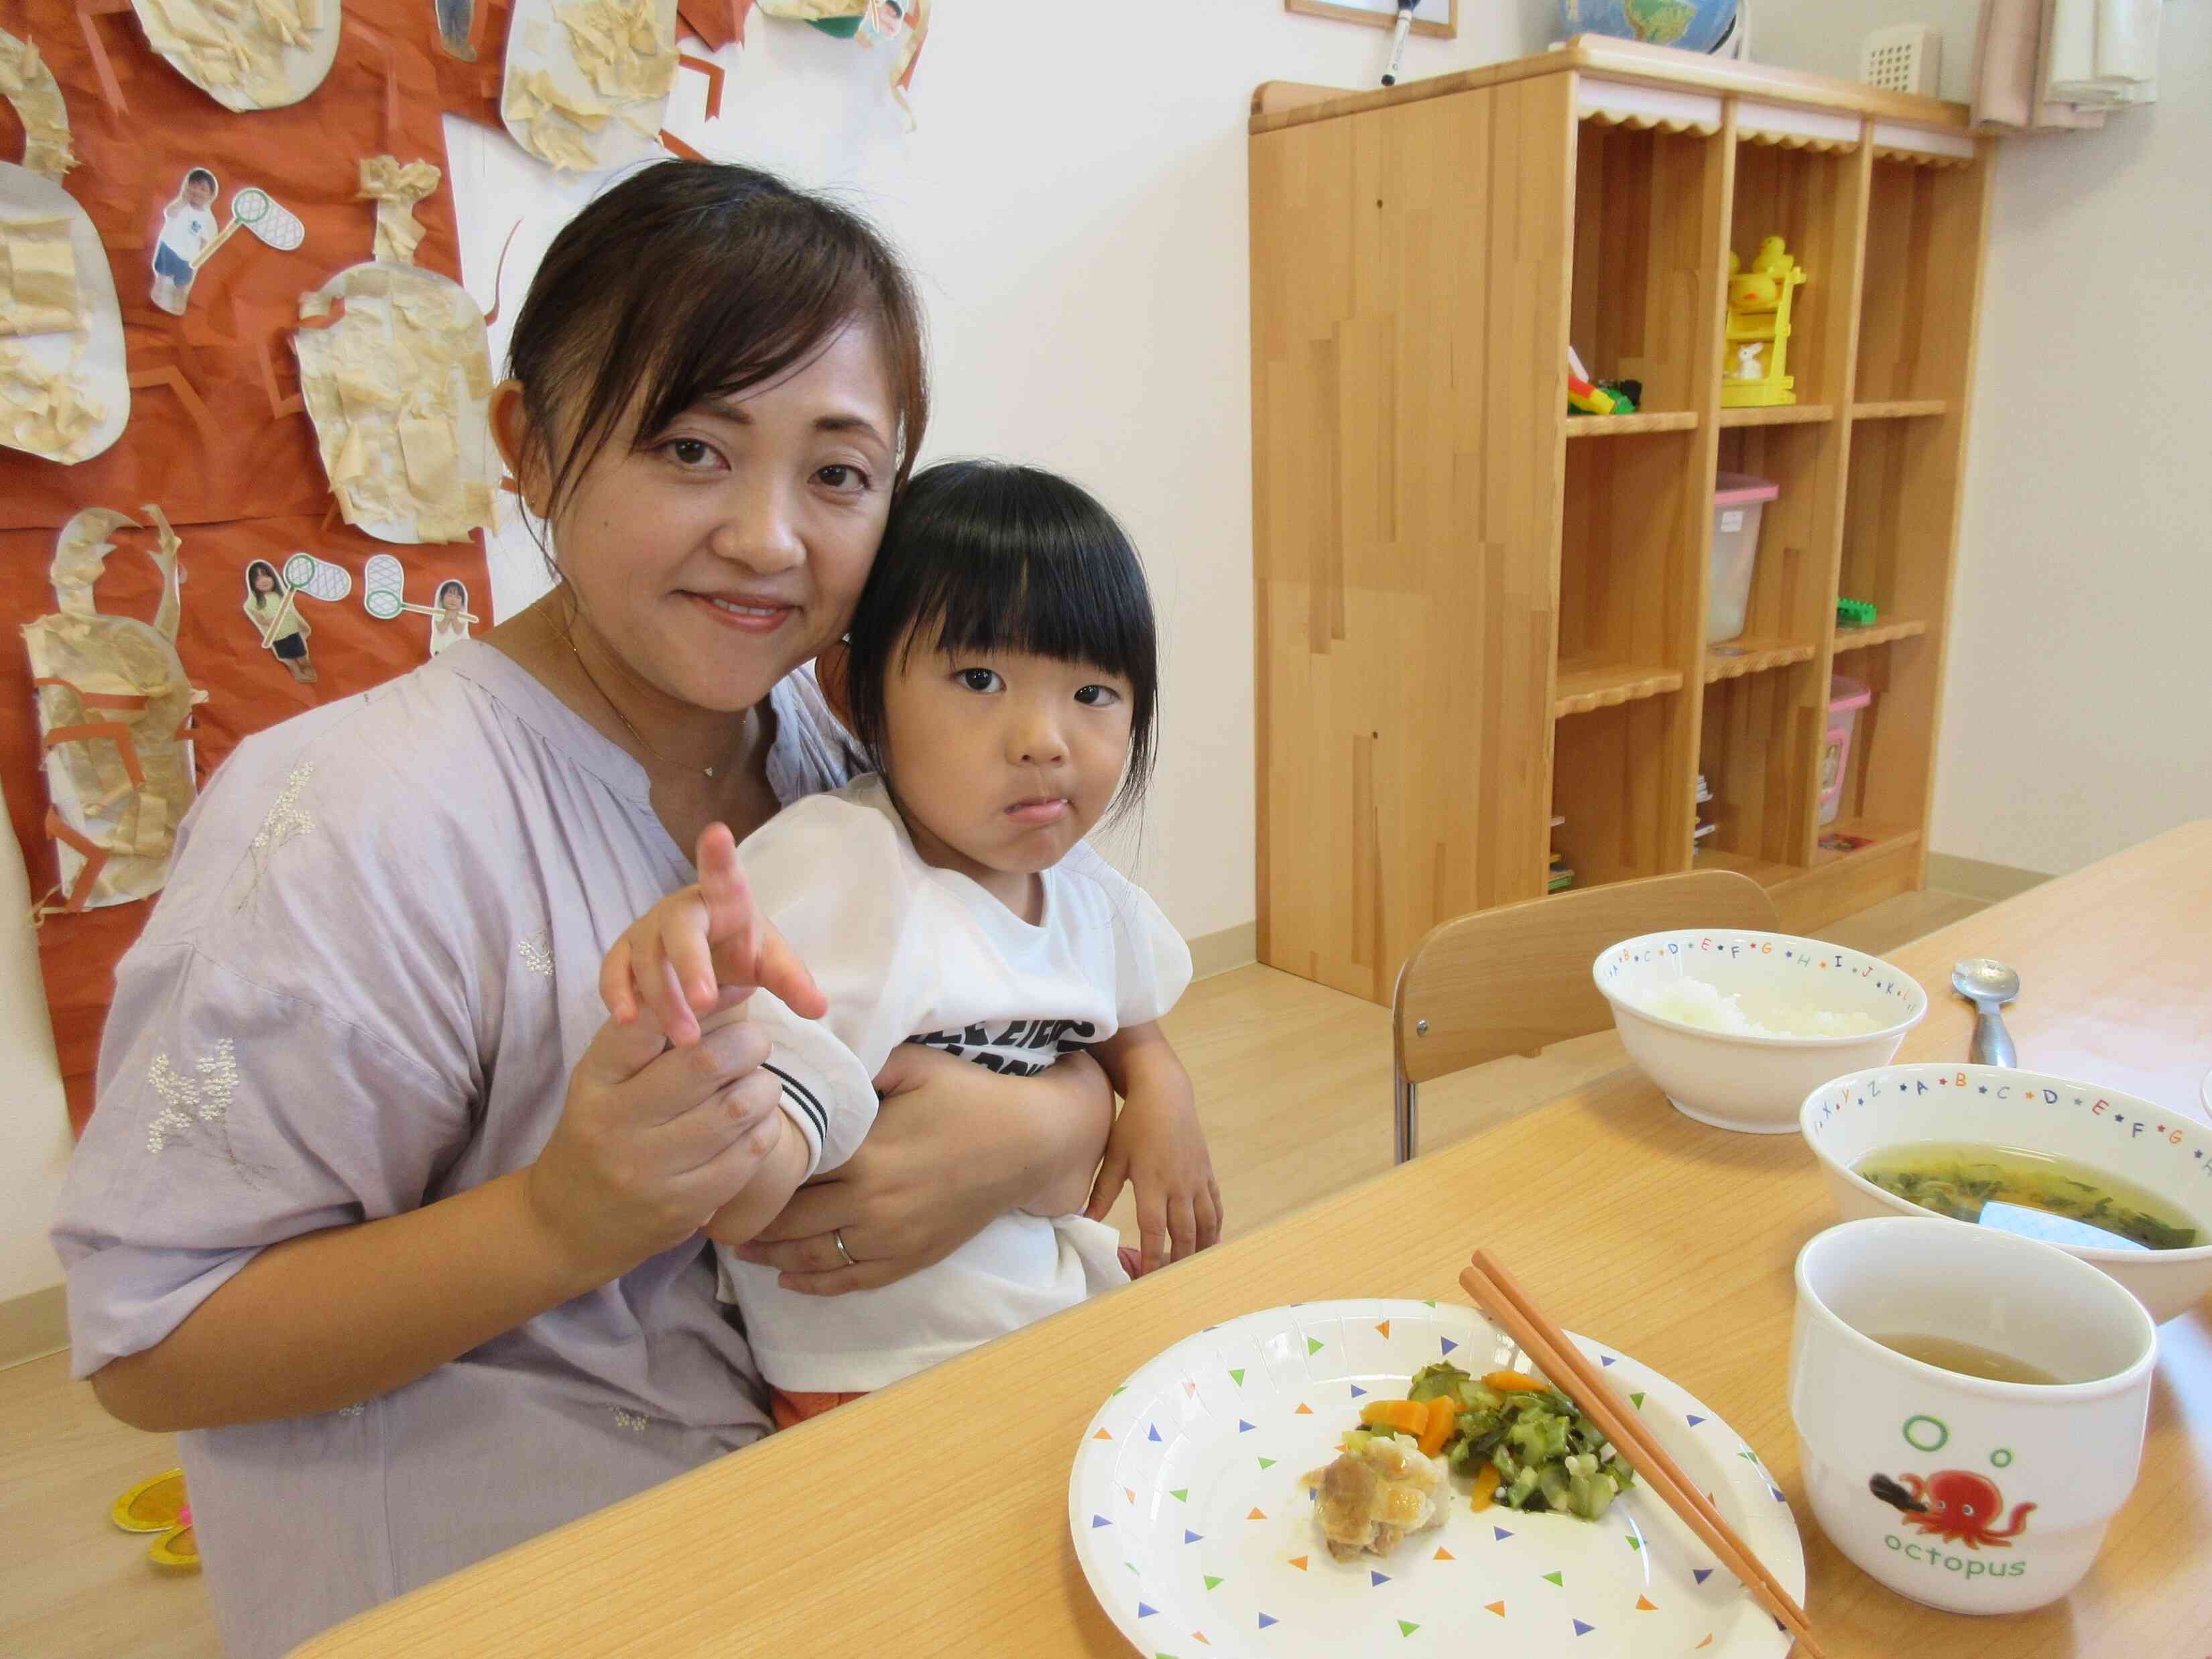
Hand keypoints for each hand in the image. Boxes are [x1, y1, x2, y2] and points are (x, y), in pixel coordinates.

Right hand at [524, 1006, 788, 1285]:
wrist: (566, 1223)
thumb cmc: (599, 1133)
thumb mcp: (603, 1080)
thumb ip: (647, 1037)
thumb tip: (723, 986)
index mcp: (595, 1082)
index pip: (647, 1023)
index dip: (700, 1000)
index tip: (728, 991)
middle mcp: (616, 1124)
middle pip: (706, 1062)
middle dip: (748, 1043)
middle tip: (754, 1043)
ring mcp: (648, 1171)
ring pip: (737, 1108)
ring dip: (764, 1087)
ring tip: (759, 1083)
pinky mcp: (680, 1208)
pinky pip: (746, 1156)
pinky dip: (764, 1129)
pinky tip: (756, 1123)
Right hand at [599, 824, 824, 1045]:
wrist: (706, 961)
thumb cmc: (740, 951)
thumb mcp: (770, 964)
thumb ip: (793, 981)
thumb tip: (819, 1007)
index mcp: (724, 899)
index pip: (723, 876)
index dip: (718, 857)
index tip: (717, 833)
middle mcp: (681, 908)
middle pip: (680, 930)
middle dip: (691, 967)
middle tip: (706, 1005)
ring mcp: (647, 929)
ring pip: (648, 960)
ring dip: (665, 999)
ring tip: (688, 1038)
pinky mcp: (624, 953)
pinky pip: (613, 970)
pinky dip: (618, 993)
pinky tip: (628, 1019)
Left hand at [734, 1045, 1114, 1295]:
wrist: (1028, 1143)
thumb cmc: (970, 1097)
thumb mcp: (913, 1065)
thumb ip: (859, 1066)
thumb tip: (809, 1061)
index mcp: (865, 1154)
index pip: (791, 1173)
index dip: (753, 1174)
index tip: (724, 1168)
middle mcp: (871, 1204)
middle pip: (791, 1222)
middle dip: (750, 1221)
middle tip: (715, 1214)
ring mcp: (891, 1238)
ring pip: (814, 1257)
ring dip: (772, 1256)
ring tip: (739, 1248)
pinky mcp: (910, 1258)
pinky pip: (851, 1280)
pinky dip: (814, 1284)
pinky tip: (787, 1277)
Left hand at [1084, 1058, 1221, 1272]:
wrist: (1166, 1094)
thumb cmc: (1134, 1124)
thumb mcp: (1114, 1156)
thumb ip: (1103, 1191)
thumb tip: (1085, 1220)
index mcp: (1152, 1183)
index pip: (1153, 1229)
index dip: (1152, 1256)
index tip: (1148, 1278)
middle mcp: (1178, 1185)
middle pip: (1183, 1233)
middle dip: (1178, 1261)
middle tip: (1172, 1284)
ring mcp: (1197, 1179)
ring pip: (1205, 1223)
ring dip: (1201, 1249)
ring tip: (1195, 1270)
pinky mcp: (1207, 1172)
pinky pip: (1216, 1206)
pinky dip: (1216, 1227)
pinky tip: (1212, 1242)